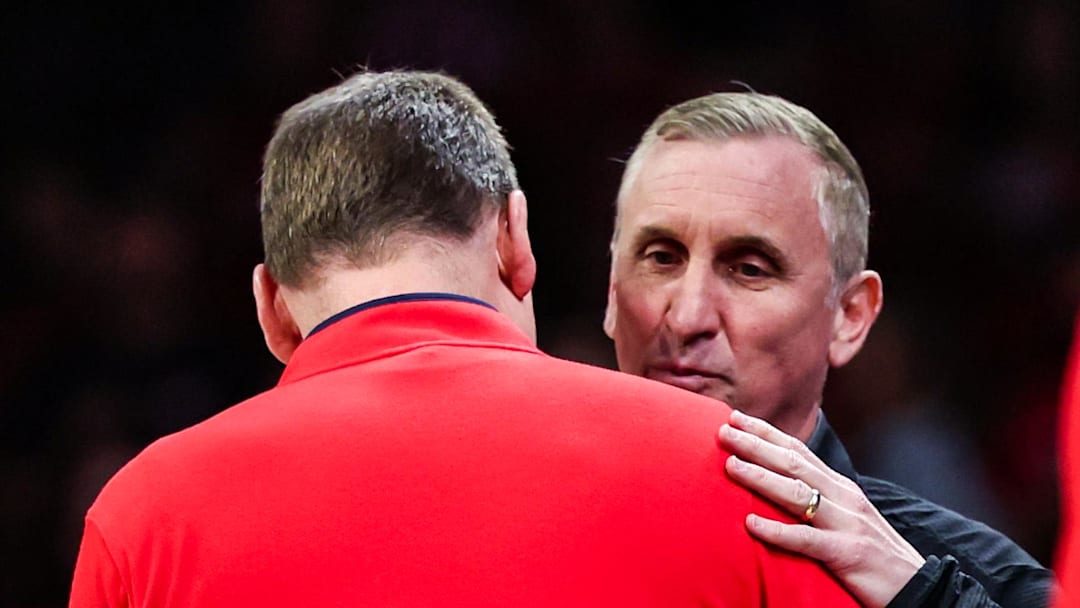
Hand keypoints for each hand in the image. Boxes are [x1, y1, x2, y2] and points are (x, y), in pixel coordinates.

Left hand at [718, 409, 925, 607]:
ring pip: (797, 493)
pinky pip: (807, 540)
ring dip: (761, 477)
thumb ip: (816, 498)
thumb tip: (777, 484)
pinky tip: (752, 525)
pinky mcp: (847, 554)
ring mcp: (846, 523)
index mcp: (840, 486)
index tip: (735, 417)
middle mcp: (843, 497)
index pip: (798, 451)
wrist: (920, 587)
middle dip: (755, 444)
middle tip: (722, 430)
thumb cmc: (873, 552)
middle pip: (793, 463)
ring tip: (730, 466)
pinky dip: (778, 531)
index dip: (766, 432)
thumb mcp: (844, 516)